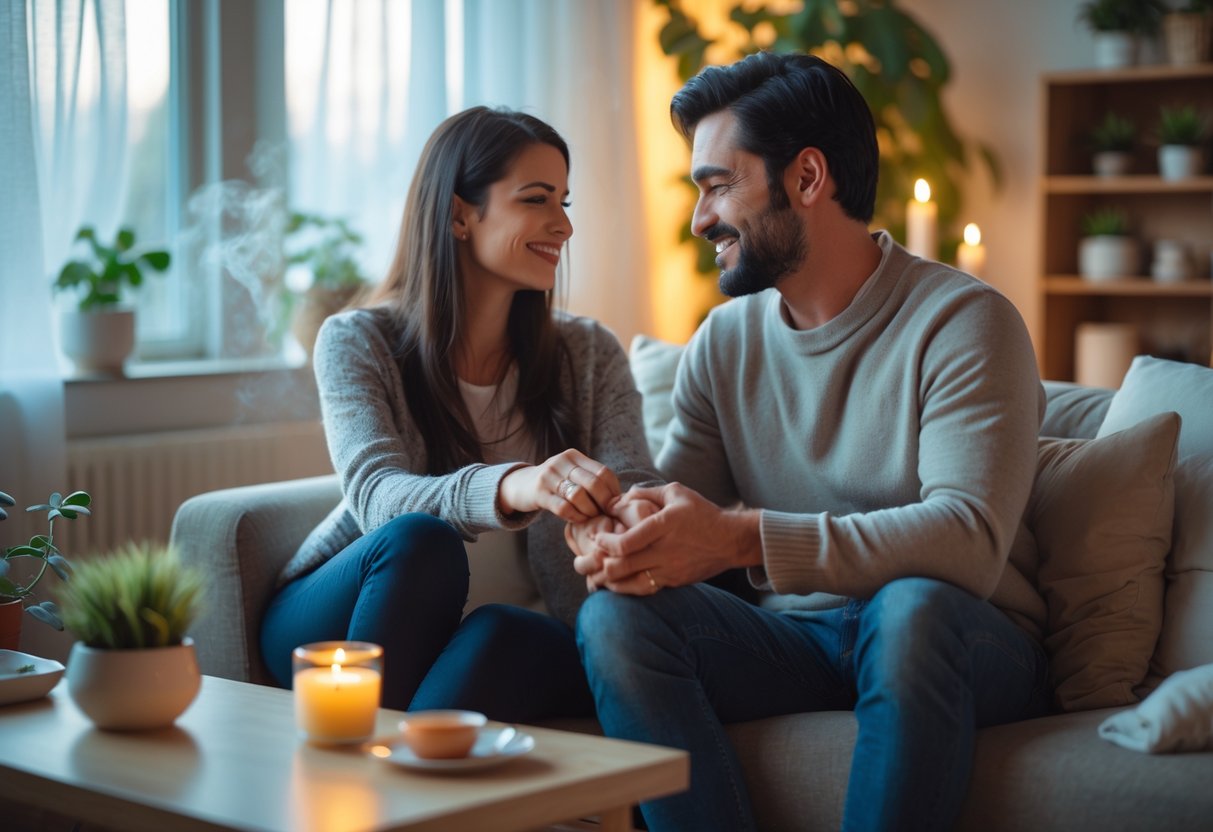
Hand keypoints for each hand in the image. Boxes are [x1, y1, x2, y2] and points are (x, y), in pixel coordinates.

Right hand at [498, 449, 620, 523]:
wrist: (521, 485)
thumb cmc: (555, 484)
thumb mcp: (572, 475)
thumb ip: (592, 481)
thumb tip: (622, 500)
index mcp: (574, 456)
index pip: (603, 472)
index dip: (614, 491)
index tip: (616, 506)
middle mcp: (561, 462)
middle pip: (593, 483)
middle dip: (604, 503)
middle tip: (607, 515)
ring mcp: (548, 476)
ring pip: (578, 496)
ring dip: (590, 511)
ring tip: (592, 518)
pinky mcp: (539, 493)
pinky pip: (563, 508)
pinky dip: (575, 516)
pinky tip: (578, 520)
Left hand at [582, 482, 760, 594]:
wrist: (730, 540)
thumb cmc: (701, 512)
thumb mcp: (676, 493)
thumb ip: (645, 494)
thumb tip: (616, 500)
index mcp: (664, 525)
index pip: (625, 542)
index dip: (604, 543)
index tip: (596, 537)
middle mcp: (665, 550)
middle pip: (621, 567)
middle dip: (596, 565)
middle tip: (583, 559)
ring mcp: (669, 569)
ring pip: (629, 584)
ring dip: (607, 580)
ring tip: (593, 574)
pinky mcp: (673, 582)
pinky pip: (643, 590)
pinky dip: (625, 588)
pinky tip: (614, 583)